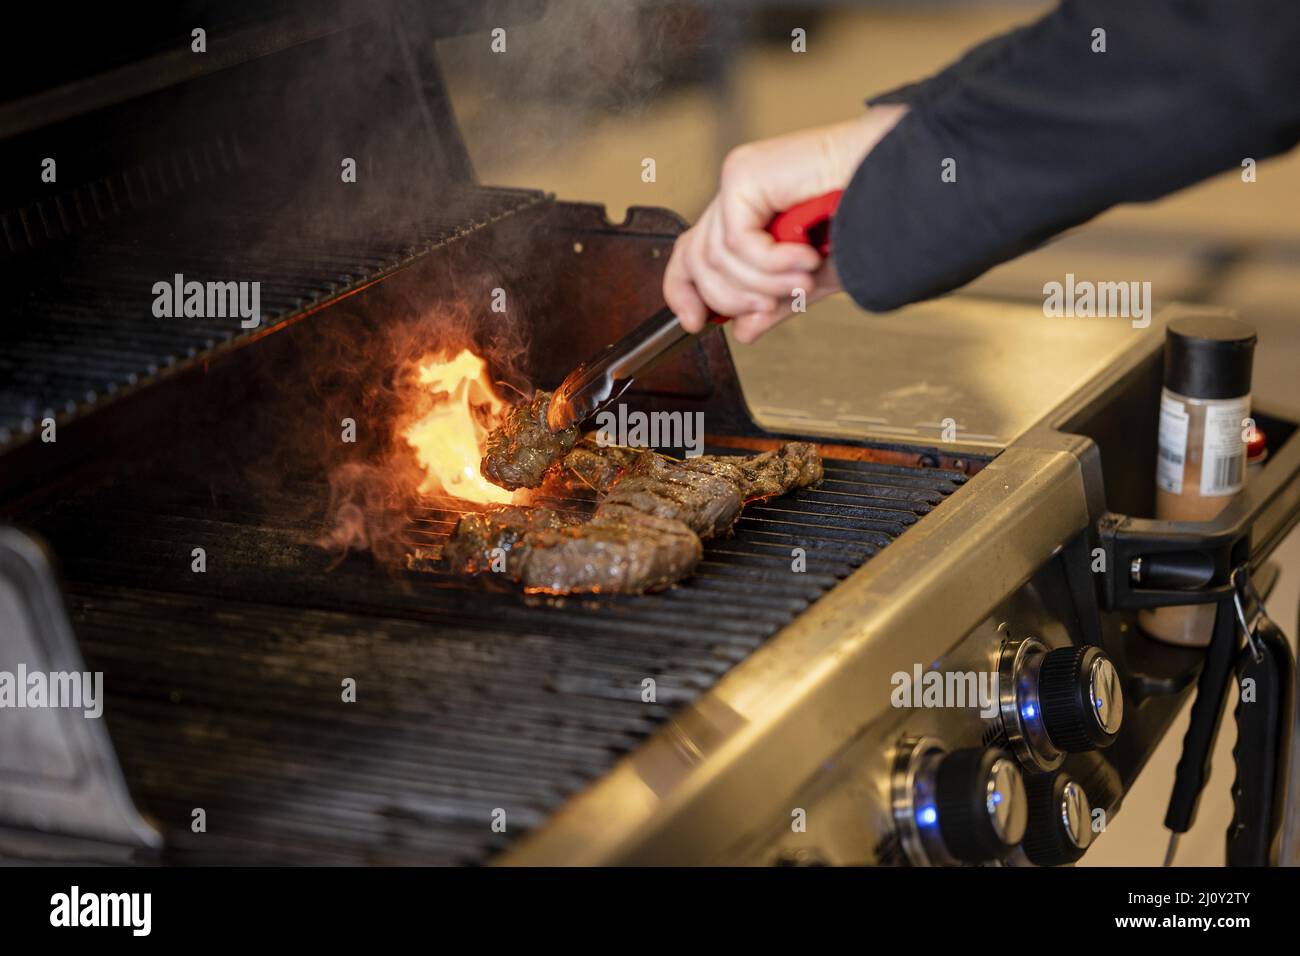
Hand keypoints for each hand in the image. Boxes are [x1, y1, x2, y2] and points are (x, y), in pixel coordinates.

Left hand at [664, 105, 907, 342]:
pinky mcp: (746, 173)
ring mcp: (740, 179)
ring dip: (763, 283)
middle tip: (772, 305)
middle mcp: (739, 192)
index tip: (695, 324)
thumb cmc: (868, 218)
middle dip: (732, 298)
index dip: (685, 293)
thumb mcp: (812, 279)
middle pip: (697, 260)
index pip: (692, 254)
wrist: (899, 183)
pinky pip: (737, 240)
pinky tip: (804, 256)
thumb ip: (774, 303)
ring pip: (718, 258)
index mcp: (750, 212)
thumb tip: (742, 331)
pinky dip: (771, 261)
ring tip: (802, 277)